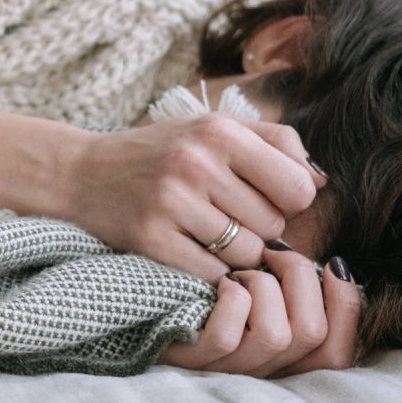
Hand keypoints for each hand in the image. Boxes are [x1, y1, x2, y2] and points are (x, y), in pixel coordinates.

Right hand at [60, 114, 322, 280]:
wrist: (80, 173)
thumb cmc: (160, 153)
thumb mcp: (213, 129)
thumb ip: (275, 143)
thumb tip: (321, 181)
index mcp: (220, 131)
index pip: (298, 187)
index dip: (288, 201)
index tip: (263, 198)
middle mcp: (197, 162)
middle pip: (273, 225)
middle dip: (258, 228)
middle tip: (226, 216)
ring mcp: (172, 202)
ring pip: (247, 253)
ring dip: (235, 253)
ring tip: (207, 233)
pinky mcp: (151, 238)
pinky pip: (212, 273)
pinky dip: (209, 270)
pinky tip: (190, 250)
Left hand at [159, 246, 361, 376]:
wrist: (142, 305)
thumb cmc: (210, 291)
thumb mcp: (262, 286)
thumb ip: (297, 276)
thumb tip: (332, 241)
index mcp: (288, 358)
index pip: (341, 350)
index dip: (346, 304)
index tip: (331, 263)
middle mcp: (264, 370)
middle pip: (314, 334)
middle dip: (301, 279)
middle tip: (274, 252)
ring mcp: (228, 369)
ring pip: (275, 335)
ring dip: (263, 287)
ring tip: (242, 270)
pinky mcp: (192, 360)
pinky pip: (227, 336)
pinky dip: (231, 301)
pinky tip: (220, 283)